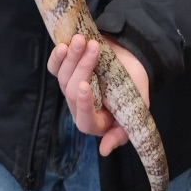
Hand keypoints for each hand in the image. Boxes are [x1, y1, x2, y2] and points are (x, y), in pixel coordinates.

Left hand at [47, 33, 149, 155]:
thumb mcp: (136, 109)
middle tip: (94, 47)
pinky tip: (64, 46)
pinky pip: (54, 67)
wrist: (132, 59)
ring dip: (72, 56)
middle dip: (82, 67)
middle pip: (72, 92)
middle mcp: (80, 106)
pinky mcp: (65, 70)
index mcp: (96, 121)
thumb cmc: (135, 85)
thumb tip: (105, 150)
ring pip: (63, 77)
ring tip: (82, 39)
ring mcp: (70, 87)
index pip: (84, 119)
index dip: (83, 104)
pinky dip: (57, 57)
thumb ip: (123, 131)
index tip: (86, 85)